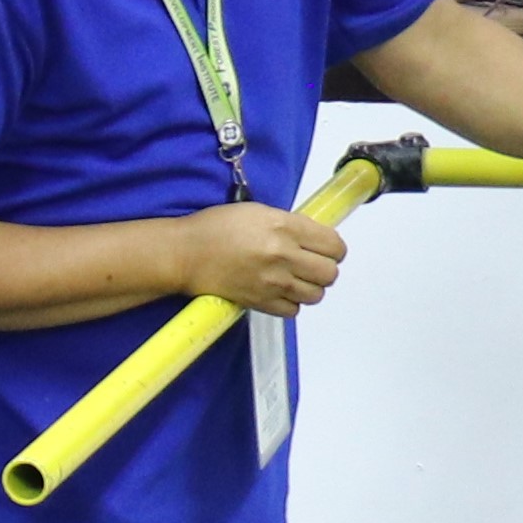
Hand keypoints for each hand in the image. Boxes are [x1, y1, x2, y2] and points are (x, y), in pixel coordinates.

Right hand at [175, 196, 350, 317]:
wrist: (187, 254)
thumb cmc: (216, 229)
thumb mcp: (259, 211)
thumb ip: (291, 224)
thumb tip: (315, 237)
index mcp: (284, 227)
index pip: (334, 245)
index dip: (335, 248)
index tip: (326, 248)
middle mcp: (283, 255)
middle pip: (330, 273)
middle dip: (325, 268)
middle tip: (312, 264)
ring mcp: (273, 282)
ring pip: (316, 294)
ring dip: (310, 287)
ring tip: (295, 279)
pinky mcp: (261, 302)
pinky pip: (294, 310)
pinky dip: (292, 303)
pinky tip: (280, 291)